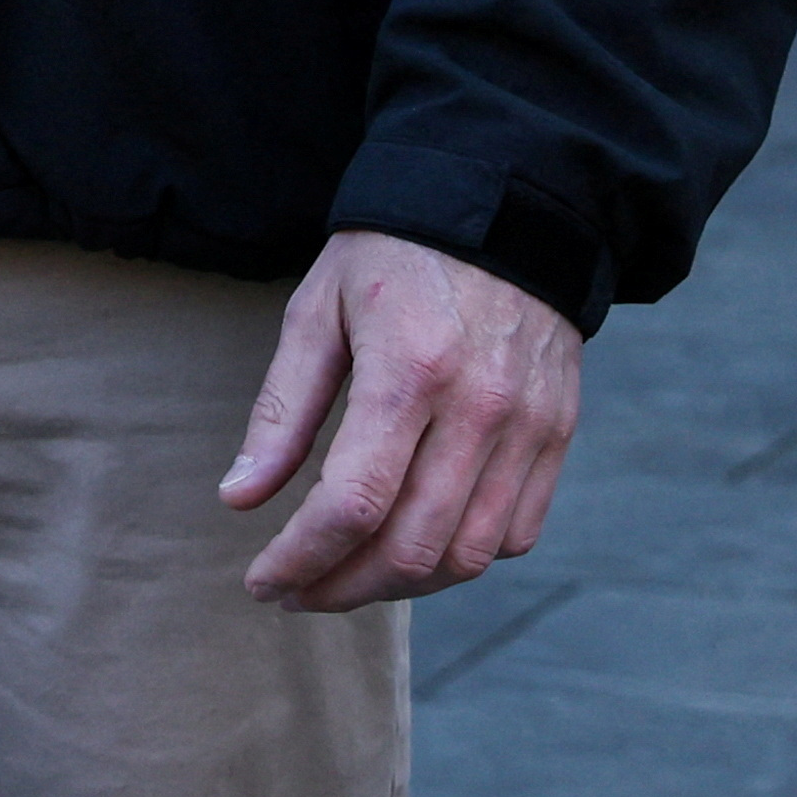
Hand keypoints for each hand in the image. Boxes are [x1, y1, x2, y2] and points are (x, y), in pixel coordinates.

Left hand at [222, 230, 579, 613]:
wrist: (505, 205)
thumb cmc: (394, 253)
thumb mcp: (318, 309)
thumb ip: (282, 409)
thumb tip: (238, 498)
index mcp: (410, 369)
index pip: (354, 504)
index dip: (301, 559)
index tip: (262, 581)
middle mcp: (479, 407)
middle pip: (412, 548)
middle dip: (342, 589)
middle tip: (298, 590)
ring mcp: (528, 426)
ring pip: (468, 556)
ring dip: (400, 586)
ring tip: (349, 577)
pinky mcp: (557, 434)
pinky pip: (516, 534)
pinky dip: (462, 558)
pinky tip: (416, 545)